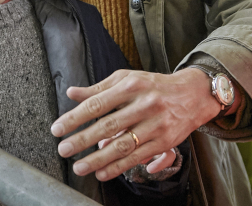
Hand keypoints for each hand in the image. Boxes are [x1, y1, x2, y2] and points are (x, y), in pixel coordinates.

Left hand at [51, 68, 220, 180]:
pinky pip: (138, 157)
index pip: (97, 103)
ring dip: (98, 159)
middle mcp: (144, 103)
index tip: (57, 128)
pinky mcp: (165, 141)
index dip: (75, 117)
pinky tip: (102, 173)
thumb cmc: (154, 86)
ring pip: (123, 145)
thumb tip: (71, 93)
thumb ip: (99, 88)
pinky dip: (118, 167)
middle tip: (63, 149)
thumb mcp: (127, 79)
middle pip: (109, 125)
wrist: (193, 94)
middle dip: (83, 140)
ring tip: (79, 167)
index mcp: (131, 85)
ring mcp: (156, 123)